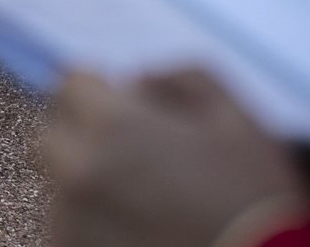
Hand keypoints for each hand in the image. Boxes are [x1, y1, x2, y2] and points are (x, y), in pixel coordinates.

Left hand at [45, 70, 309, 246]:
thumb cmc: (257, 199)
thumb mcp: (236, 118)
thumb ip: (179, 79)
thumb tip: (137, 81)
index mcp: (111, 126)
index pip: (70, 84)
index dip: (100, 92)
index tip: (123, 109)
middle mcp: (78, 171)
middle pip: (52, 137)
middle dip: (83, 138)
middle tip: (133, 160)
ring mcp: (71, 221)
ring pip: (60, 188)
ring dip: (91, 187)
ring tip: (149, 204)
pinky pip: (69, 230)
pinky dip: (95, 227)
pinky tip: (141, 232)